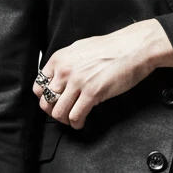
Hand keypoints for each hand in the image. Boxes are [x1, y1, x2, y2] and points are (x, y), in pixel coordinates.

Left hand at [33, 18, 172, 128]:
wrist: (133, 48)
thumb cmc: (112, 48)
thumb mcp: (81, 49)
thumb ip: (67, 63)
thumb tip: (60, 77)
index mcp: (60, 59)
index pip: (39, 87)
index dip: (45, 99)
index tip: (54, 103)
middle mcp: (65, 70)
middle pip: (46, 102)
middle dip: (54, 112)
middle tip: (64, 114)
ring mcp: (77, 82)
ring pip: (58, 113)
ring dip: (65, 120)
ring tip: (73, 119)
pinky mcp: (91, 93)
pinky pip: (75, 117)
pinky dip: (77, 124)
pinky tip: (82, 122)